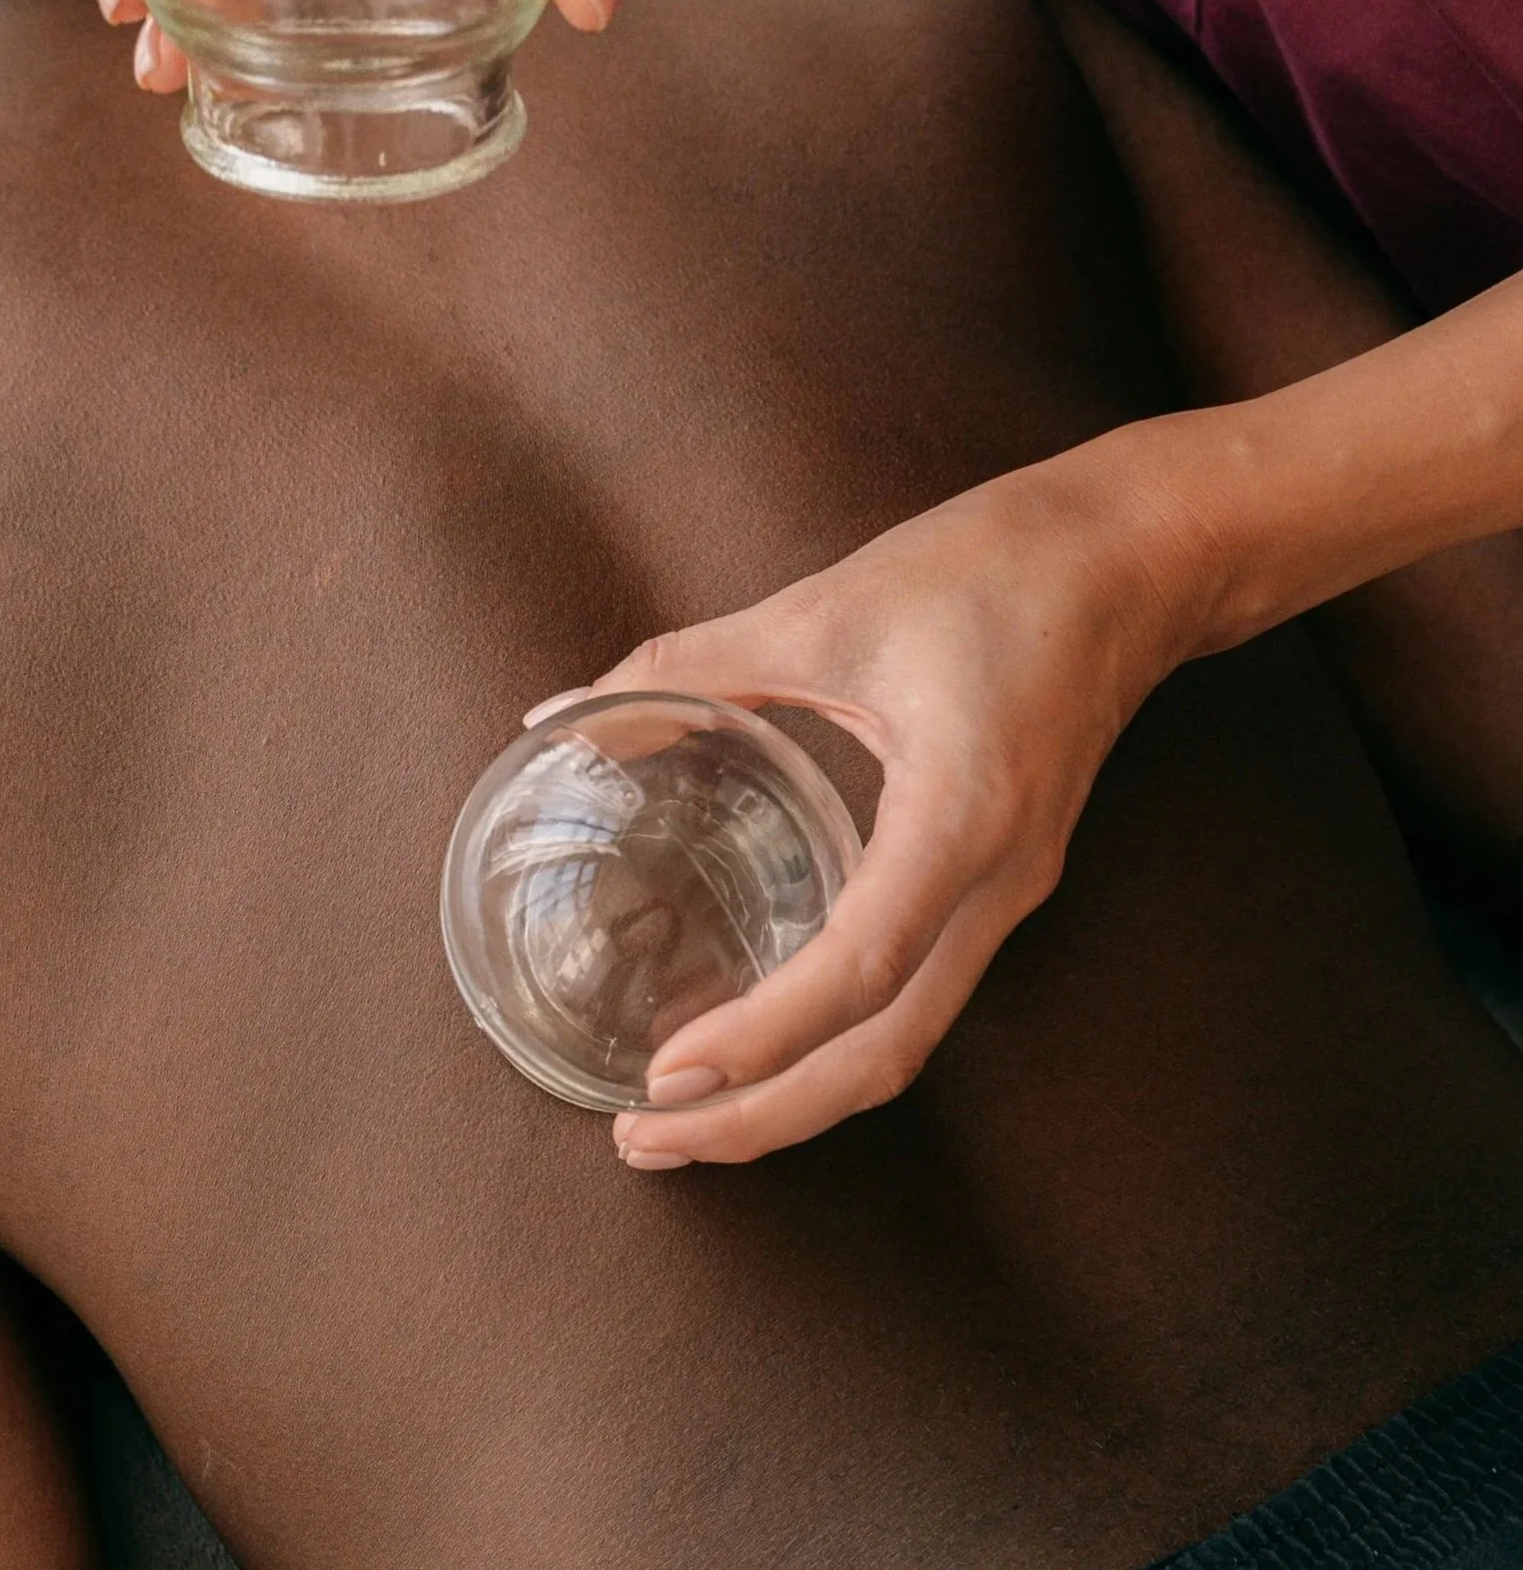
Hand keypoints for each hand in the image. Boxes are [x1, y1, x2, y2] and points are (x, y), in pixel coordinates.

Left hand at [584, 441, 1208, 1166]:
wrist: (1131, 556)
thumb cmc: (991, 570)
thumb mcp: (823, 608)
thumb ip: (687, 667)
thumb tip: (565, 717)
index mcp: (964, 815)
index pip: (860, 970)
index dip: (762, 1037)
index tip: (668, 1076)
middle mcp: (998, 881)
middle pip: (885, 1054)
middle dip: (764, 1118)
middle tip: (643, 1140)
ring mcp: (1010, 892)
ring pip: (907, 1041)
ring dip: (799, 1096)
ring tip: (688, 1115)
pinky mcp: (1001, 880)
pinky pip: (920, 994)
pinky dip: (836, 1041)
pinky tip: (763, 1034)